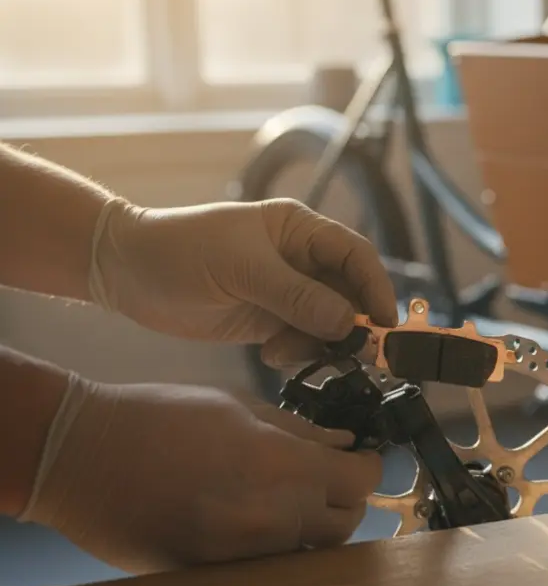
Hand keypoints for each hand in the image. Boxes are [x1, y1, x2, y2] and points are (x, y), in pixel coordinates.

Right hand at [18, 375, 381, 573]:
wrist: (82, 456)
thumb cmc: (160, 417)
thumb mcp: (238, 405)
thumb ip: (299, 429)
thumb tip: (343, 441)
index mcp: (288, 467)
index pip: (364, 481)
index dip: (368, 467)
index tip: (359, 458)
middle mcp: (277, 519)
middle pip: (347, 522)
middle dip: (344, 498)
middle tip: (324, 478)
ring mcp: (246, 555)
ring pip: (312, 551)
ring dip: (312, 528)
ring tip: (286, 500)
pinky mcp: (218, 576)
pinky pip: (269, 568)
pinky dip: (274, 549)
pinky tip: (251, 522)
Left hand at [88, 198, 397, 366]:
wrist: (125, 273)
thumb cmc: (181, 251)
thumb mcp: (243, 269)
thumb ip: (298, 296)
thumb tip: (349, 323)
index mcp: (299, 231)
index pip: (355, 256)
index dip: (376, 287)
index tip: (384, 323)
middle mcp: (300, 261)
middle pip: (349, 294)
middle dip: (354, 325)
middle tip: (356, 354)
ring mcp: (285, 293)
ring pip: (328, 324)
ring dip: (320, 344)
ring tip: (287, 352)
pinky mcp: (268, 322)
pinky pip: (302, 342)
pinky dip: (296, 354)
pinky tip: (270, 354)